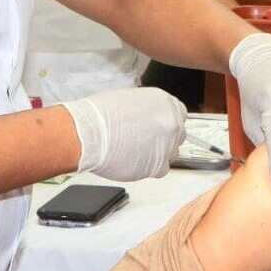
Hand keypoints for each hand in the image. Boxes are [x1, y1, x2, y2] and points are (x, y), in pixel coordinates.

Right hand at [61, 87, 185, 181]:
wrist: (90, 133)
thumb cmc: (101, 116)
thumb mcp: (131, 100)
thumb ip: (148, 110)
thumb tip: (149, 119)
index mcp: (165, 102)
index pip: (180, 114)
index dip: (167, 123)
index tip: (160, 128)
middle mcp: (171, 122)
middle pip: (178, 134)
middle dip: (164, 139)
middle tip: (146, 141)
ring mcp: (167, 144)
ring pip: (172, 153)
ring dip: (158, 154)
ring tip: (136, 152)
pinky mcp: (159, 165)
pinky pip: (162, 170)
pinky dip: (150, 168)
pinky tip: (135, 161)